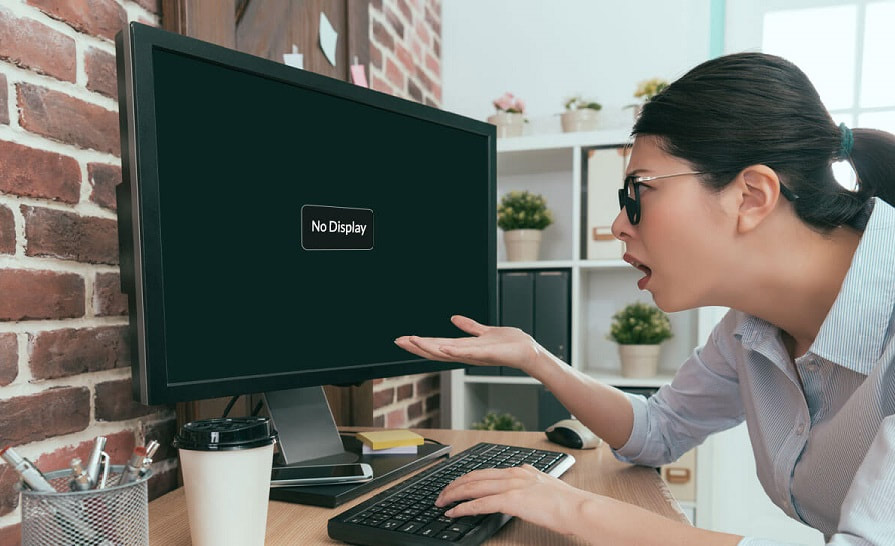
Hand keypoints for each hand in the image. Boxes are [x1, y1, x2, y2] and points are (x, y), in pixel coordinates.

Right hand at [394, 315, 546, 373]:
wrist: (527, 352)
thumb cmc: (509, 344)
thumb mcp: (485, 332)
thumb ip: (469, 326)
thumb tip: (454, 318)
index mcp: (464, 346)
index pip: (437, 344)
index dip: (420, 341)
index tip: (404, 338)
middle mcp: (466, 353)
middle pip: (436, 350)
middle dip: (417, 346)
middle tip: (398, 341)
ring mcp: (475, 355)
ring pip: (447, 352)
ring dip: (429, 348)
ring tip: (413, 341)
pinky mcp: (486, 354)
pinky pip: (468, 354)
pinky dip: (455, 351)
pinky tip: (443, 347)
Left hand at [433, 465, 592, 536]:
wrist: (578, 508)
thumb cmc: (567, 503)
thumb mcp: (545, 487)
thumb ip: (531, 484)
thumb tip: (524, 489)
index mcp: (521, 471)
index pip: (485, 471)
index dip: (466, 478)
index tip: (455, 485)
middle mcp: (513, 474)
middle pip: (474, 476)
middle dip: (454, 485)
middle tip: (441, 494)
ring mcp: (511, 486)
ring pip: (473, 487)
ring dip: (453, 495)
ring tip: (441, 502)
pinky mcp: (511, 500)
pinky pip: (480, 503)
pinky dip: (463, 508)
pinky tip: (454, 512)